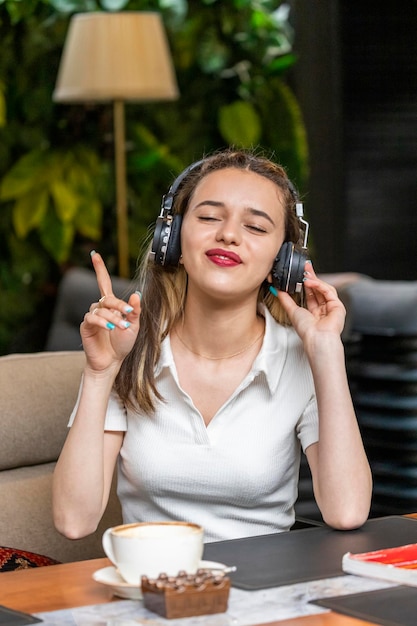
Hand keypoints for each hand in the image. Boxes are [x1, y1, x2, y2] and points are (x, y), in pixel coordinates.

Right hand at [80, 251, 140, 371]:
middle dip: (119, 305)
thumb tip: (136, 295)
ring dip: (113, 317)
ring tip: (121, 327)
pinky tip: (109, 328)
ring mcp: (92, 316)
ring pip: (101, 309)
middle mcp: (100, 308)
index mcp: (111, 305)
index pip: (103, 283)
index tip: (94, 254)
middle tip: (128, 313)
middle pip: (107, 298)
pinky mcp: (86, 326)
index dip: (99, 269)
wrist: (112, 361)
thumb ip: (134, 311)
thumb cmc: (123, 343)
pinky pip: (92, 318)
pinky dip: (102, 322)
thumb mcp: (134, 326)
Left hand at [276, 261, 345, 346]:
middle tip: (304, 266)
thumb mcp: (292, 311)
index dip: (305, 283)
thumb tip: (277, 290)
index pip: (310, 293)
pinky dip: (319, 285)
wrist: (316, 338)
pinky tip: (310, 282)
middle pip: (318, 289)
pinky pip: (329, 291)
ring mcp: (332, 307)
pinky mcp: (338, 306)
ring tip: (305, 274)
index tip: (299, 273)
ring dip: (315, 280)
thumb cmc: (307, 331)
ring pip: (324, 288)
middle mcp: (324, 310)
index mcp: (314, 313)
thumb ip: (285, 299)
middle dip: (311, 277)